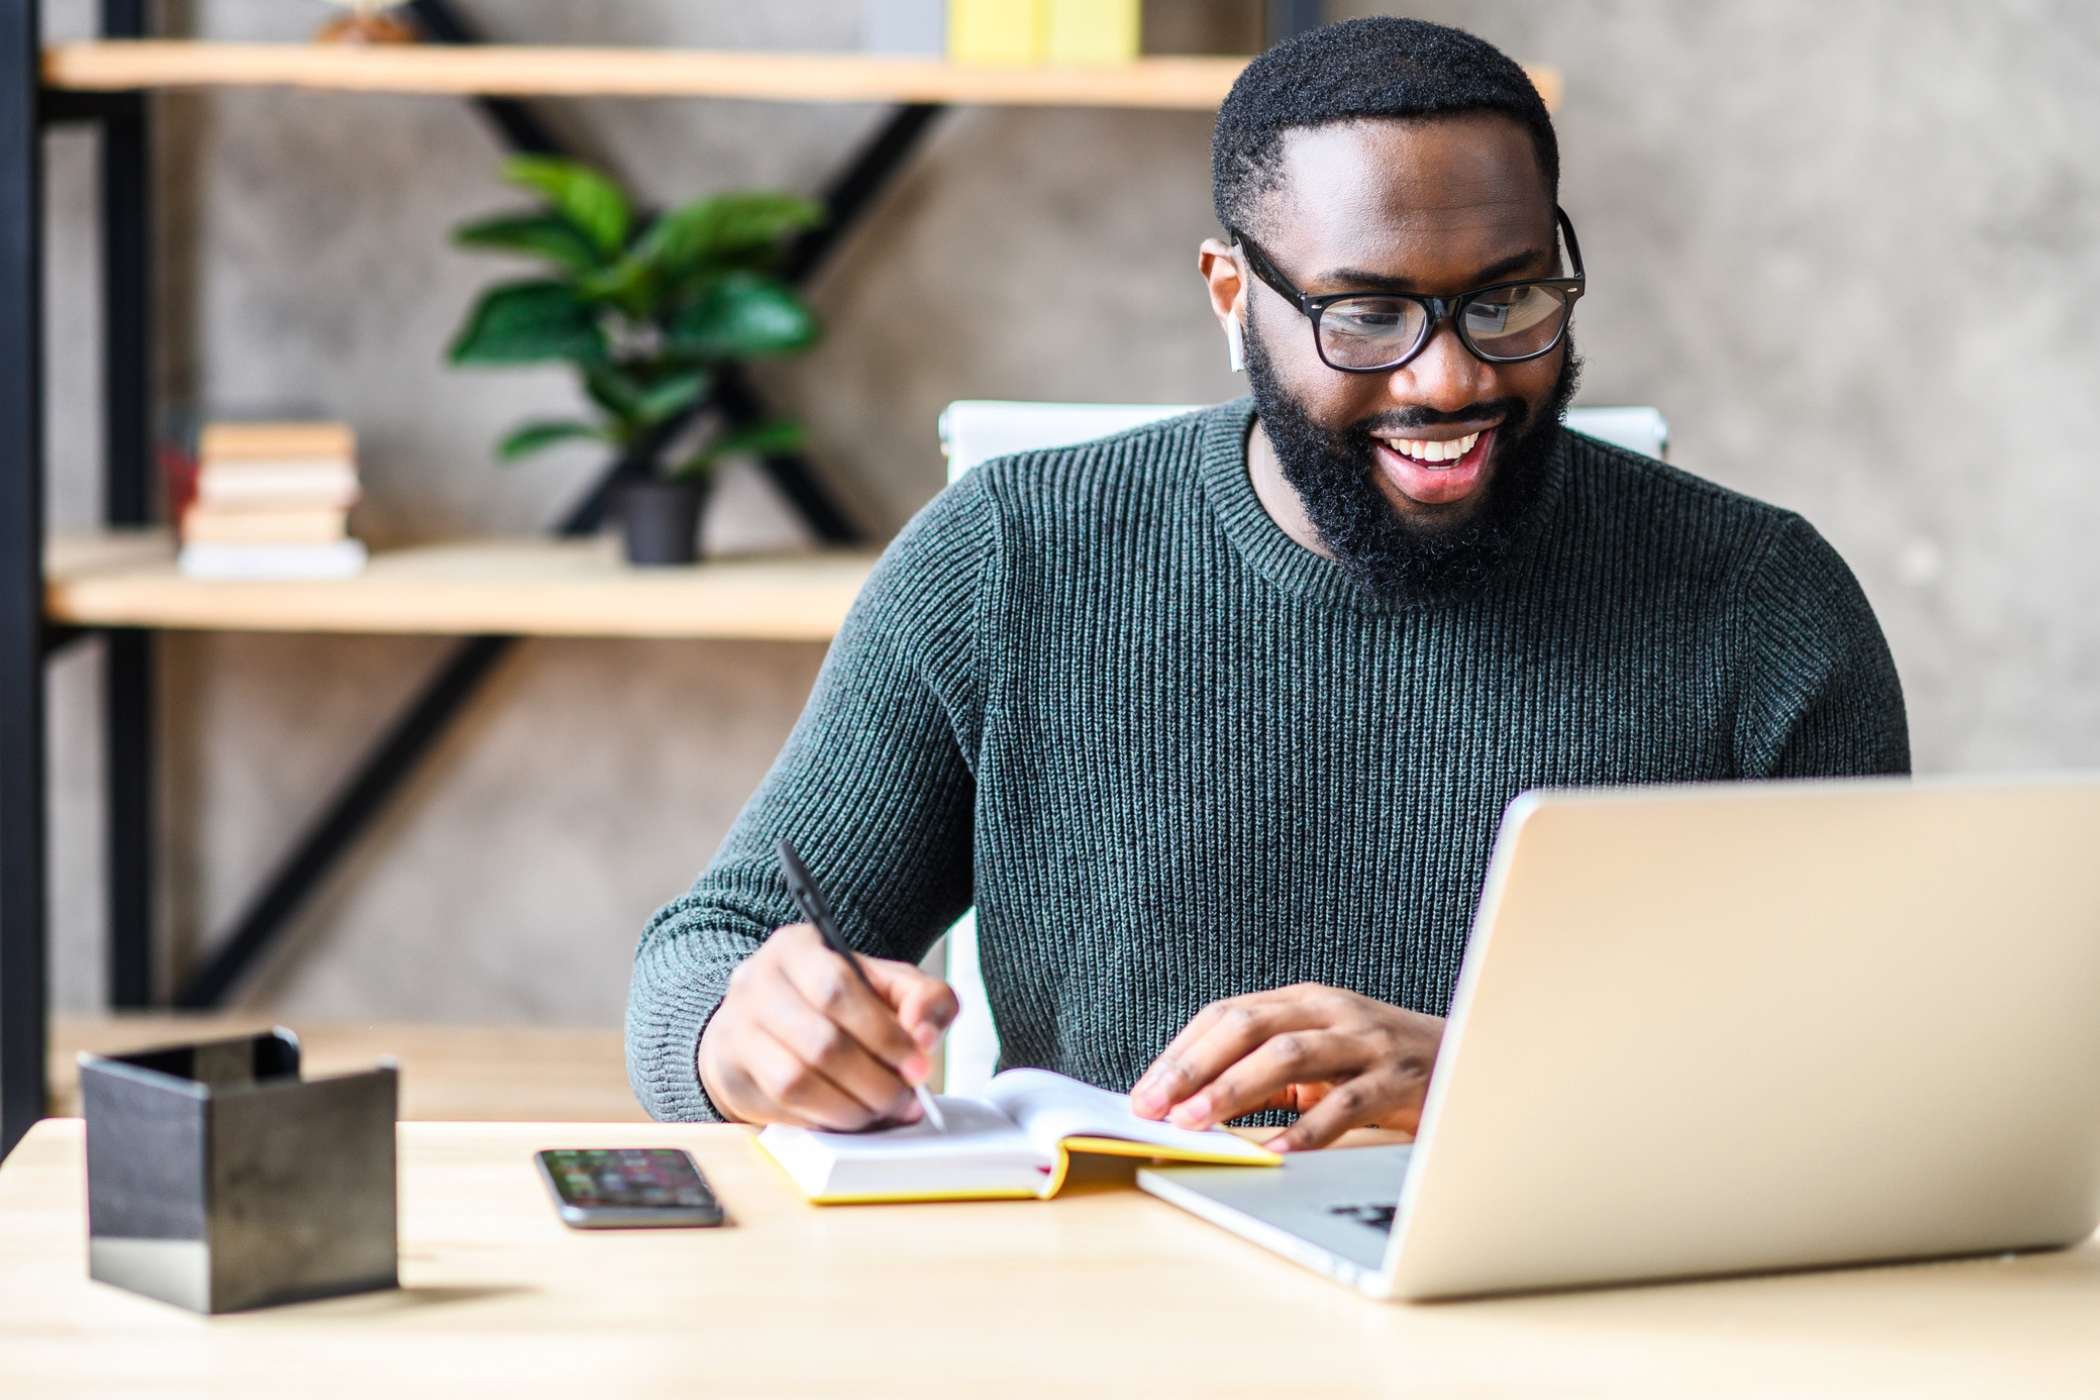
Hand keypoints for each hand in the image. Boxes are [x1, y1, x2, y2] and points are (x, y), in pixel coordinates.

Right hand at [697, 923, 957, 1130]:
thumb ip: (923, 998)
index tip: (919, 1065)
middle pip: (821, 1042)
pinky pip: (781, 1107)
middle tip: (905, 1099)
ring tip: (881, 1111)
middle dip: (875, 1081)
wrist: (768, 1022)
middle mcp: (757, 982)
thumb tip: (924, 1035)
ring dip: (851, 1107)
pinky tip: (848, 1116)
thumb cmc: (836, 1003)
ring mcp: (737, 1029)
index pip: (838, 990)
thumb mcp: (885, 986)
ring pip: (797, 1080)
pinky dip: (824, 1118)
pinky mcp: (729, 1072)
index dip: (884, 1034)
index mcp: (797, 947)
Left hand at [1128, 984, 1444, 1151]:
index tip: (1144, 1093)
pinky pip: (1347, 1103)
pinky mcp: (1400, 1080)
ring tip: (1197, 1122)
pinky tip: (1277, 1153)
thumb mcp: (1324, 1053)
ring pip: (1290, 1055)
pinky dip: (1308, 1129)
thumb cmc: (1385, 1063)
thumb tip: (1195, 1104)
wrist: (1479, 1058)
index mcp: (1305, 1000)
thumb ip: (1270, 1071)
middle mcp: (1333, 1011)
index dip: (1181, 1052)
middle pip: (1249, 1026)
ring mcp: (1368, 1042)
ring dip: (1234, 1089)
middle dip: (1194, 1067)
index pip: (1227, 1014)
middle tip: (1156, 1106)